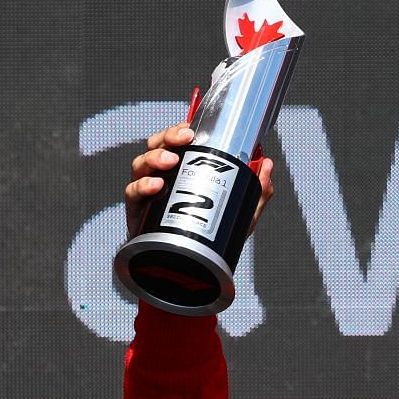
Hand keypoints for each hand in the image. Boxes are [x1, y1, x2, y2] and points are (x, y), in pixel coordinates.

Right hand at [124, 124, 275, 238]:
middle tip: (184, 139)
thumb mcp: (240, 214)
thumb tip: (267, 164)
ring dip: (155, 157)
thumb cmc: (209, 236)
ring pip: (141, 164)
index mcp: (181, 170)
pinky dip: (142, 186)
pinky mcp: (137, 211)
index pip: (176, 142)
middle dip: (168, 137)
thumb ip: (255, 191)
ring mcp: (147, 192)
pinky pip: (132, 193)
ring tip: (171, 161)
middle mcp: (162, 176)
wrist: (188, 270)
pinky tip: (156, 185)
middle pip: (156, 146)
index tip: (192, 129)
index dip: (180, 130)